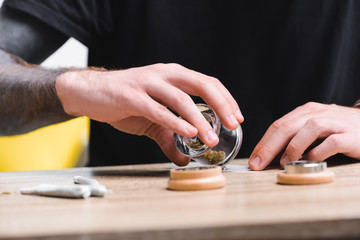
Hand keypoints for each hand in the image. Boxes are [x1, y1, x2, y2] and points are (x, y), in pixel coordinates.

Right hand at [56, 63, 242, 165]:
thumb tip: (184, 159)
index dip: (225, 98)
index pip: (207, 82)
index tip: (236, 117)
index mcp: (172, 76)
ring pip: (181, 99)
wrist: (90, 92)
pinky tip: (188, 133)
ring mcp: (147, 84)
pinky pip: (158, 110)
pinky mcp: (131, 97)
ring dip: (199, 120)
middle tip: (232, 124)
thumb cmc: (124, 101)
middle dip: (221, 104)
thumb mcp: (152, 120)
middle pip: (201, 85)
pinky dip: (175, 121)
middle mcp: (164, 75)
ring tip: (210, 138)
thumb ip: (170, 137)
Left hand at [248, 102, 359, 169]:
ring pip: (307, 130)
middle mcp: (318, 113)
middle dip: (268, 147)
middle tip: (258, 164)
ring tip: (284, 163)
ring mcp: (335, 123)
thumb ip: (296, 137)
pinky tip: (311, 161)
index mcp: (306, 112)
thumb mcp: (315, 129)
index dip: (263, 143)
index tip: (253, 159)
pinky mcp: (350, 135)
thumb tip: (272, 155)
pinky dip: (318, 153)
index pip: (278, 125)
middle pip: (287, 127)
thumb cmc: (340, 130)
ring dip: (292, 148)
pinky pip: (331, 143)